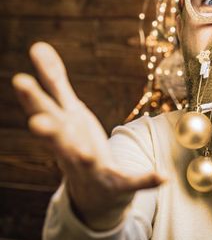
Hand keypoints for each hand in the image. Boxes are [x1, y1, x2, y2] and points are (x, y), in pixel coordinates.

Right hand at [12, 42, 164, 230]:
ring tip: (87, 156)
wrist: (93, 195)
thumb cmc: (76, 144)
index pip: (45, 110)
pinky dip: (146, 179)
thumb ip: (55, 80)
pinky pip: (131, 182)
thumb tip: (37, 44)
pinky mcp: (117, 184)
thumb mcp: (69, 111)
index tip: (20, 80)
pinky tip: (163, 176)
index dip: (32, 96)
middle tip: (37, 123)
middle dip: (47, 131)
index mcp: (62, 129)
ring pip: (86, 163)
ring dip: (85, 158)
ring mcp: (93, 170)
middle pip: (58, 139)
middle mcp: (71, 150)